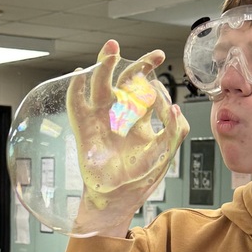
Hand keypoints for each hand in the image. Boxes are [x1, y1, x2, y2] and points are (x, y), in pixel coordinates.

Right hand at [68, 40, 188, 234]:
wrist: (115, 200)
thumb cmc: (138, 180)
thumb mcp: (163, 156)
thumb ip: (173, 133)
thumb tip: (176, 108)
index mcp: (141, 120)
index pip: (149, 92)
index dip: (160, 86)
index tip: (167, 98)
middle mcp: (120, 115)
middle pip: (126, 81)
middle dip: (139, 65)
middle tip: (155, 54)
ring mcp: (101, 119)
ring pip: (101, 85)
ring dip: (104, 66)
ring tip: (111, 51)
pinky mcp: (84, 129)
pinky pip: (76, 106)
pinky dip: (75, 90)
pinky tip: (79, 75)